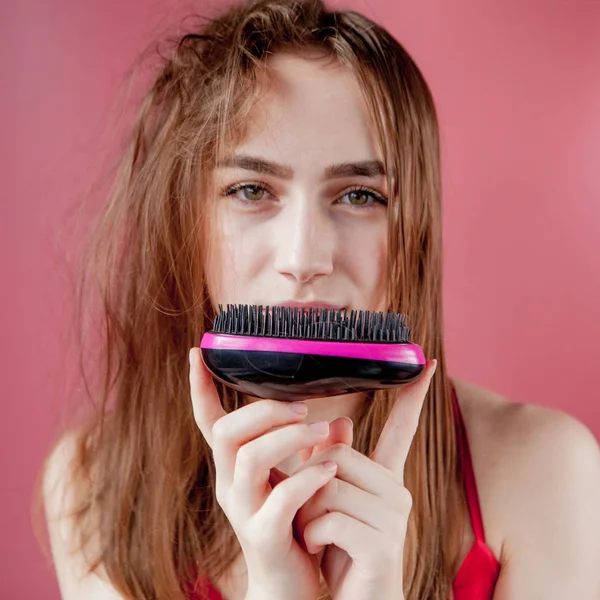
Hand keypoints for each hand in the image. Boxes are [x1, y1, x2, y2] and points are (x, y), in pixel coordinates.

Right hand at [188, 347, 336, 599]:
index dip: (200, 388)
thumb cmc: (296, 525)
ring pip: (250, 457)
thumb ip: (313, 452)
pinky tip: (330, 471)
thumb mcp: (300, 481)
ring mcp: (243, 510)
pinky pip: (280, 498)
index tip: (199, 352)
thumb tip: (341, 419)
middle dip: (266, 411)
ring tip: (323, 430)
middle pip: (228, 432)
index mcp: (236, 466)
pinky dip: (306, 478)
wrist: (291, 586)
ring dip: (289, 437)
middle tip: (304, 407)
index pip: (210, 421)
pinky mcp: (263, 535)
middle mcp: (230, 484)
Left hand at [294, 360, 437, 599]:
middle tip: (312, 516)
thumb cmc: (338, 552)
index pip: (401, 429)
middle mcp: (396, 492)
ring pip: (328, 486)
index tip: (427, 364)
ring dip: (307, 514)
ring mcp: (394, 518)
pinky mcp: (384, 545)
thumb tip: (338, 419)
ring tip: (317, 536)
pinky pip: (330, 519)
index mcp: (384, 479)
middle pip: (335, 455)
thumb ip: (328, 462)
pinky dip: (312, 535)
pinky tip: (321, 550)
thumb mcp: (326, 502)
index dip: (413, 396)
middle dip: (309, 484)